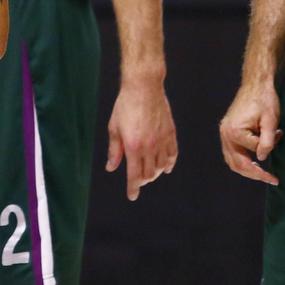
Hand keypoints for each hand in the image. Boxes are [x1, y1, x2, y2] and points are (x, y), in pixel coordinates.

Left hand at [106, 79, 177, 200]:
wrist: (143, 88)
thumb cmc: (125, 106)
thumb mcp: (114, 128)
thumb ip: (114, 150)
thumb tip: (111, 167)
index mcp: (133, 147)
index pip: (134, 175)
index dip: (133, 188)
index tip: (132, 196)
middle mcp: (149, 147)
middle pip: (149, 173)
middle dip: (143, 180)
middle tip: (138, 180)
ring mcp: (162, 141)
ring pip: (162, 166)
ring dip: (155, 173)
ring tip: (150, 173)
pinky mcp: (171, 133)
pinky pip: (173, 154)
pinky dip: (170, 163)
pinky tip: (167, 167)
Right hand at [219, 82, 280, 184]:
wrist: (255, 85)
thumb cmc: (264, 100)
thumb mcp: (270, 121)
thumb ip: (266, 142)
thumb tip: (261, 159)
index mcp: (234, 132)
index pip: (254, 151)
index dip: (270, 149)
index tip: (280, 136)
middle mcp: (225, 134)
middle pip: (238, 163)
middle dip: (255, 174)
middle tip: (272, 179)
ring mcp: (224, 134)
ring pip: (232, 161)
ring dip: (247, 170)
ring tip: (262, 174)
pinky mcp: (226, 132)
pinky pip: (231, 153)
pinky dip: (242, 161)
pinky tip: (254, 162)